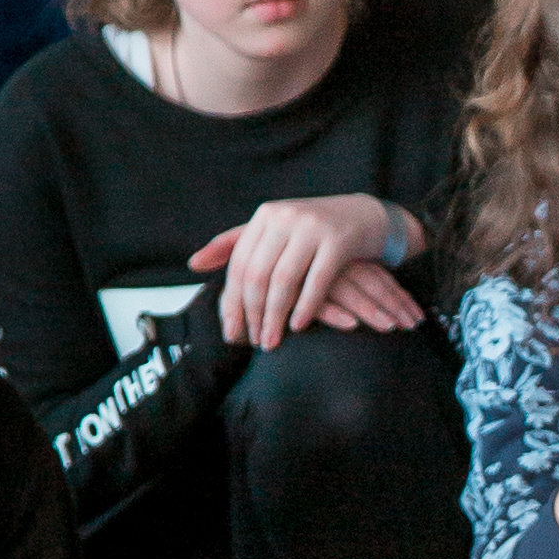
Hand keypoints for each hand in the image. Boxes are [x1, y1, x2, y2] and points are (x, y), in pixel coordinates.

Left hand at [189, 194, 420, 349]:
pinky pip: (316, 281)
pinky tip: (298, 326)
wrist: (365, 215)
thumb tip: (193, 264)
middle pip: (257, 274)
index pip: (239, 264)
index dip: (232, 302)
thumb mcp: (274, 231)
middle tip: (252, 342)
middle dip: (252, 313)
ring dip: (275, 316)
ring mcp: (312, 227)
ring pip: (284, 280)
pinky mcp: (339, 240)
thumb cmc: (313, 231)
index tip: (232, 333)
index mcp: (265, 217)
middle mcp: (285, 218)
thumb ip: (235, 244)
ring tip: (271, 341)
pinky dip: (305, 307)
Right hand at [300, 256, 422, 333]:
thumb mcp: (328, 274)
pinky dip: (334, 312)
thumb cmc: (301, 272)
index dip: (397, 296)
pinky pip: (317, 297)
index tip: (417, 317)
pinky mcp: (292, 283)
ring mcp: (312, 269)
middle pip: (368, 280)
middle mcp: (330, 259)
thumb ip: (356, 284)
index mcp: (341, 255)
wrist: (262, 260)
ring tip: (393, 328)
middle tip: (415, 324)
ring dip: (372, 310)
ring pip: (348, 290)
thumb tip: (396, 307)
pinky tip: (352, 325)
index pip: (377, 275)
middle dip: (393, 304)